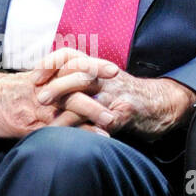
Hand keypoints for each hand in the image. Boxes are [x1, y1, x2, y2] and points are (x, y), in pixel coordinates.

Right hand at [0, 59, 116, 137]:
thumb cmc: (2, 92)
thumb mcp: (28, 82)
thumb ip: (50, 81)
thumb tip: (75, 86)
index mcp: (43, 76)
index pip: (72, 65)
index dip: (93, 66)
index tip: (113, 70)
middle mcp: (41, 89)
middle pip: (74, 85)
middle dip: (99, 95)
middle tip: (120, 104)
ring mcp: (33, 107)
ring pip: (67, 107)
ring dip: (92, 116)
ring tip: (111, 125)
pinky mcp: (25, 126)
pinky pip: (52, 130)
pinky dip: (73, 135)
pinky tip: (88, 141)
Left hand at [31, 48, 195, 137]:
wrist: (160, 104)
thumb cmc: (124, 95)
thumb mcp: (102, 82)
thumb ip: (77, 81)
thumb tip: (45, 87)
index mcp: (97, 67)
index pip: (70, 55)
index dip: (51, 62)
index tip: (34, 78)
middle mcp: (106, 76)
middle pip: (78, 72)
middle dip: (57, 86)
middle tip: (40, 99)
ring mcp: (116, 94)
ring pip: (89, 97)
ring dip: (68, 111)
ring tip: (54, 124)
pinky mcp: (126, 113)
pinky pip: (104, 121)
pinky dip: (89, 131)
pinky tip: (76, 139)